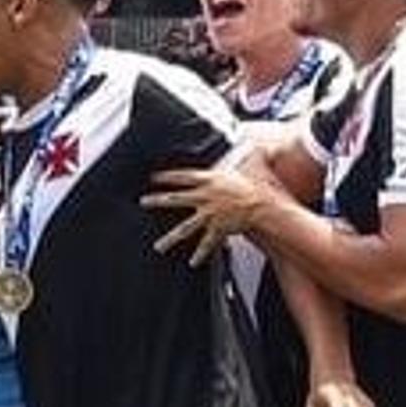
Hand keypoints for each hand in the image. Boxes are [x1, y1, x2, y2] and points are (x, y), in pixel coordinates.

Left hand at [144, 160, 288, 264]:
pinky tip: (192, 262)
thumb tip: (255, 144)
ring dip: (171, 238)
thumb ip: (244, 155)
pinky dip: (200, 254)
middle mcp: (205, 197)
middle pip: (175, 198)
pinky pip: (207, 243)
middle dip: (157, 201)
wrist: (263, 204)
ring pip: (186, 227)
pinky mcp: (218, 229)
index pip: (182, 176)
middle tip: (143, 202)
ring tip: (159, 247)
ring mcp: (209, 215)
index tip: (153, 178)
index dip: (167, 176)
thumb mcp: (246, 165)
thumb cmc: (256, 184)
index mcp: (209, 180)